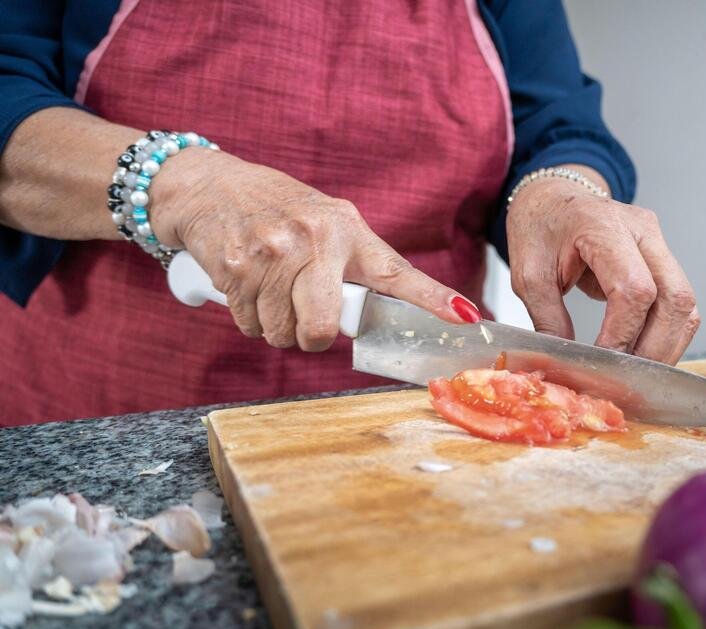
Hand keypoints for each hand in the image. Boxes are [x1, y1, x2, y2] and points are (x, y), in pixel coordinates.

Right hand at [154, 149, 479, 350]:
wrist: (210, 186)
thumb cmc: (279, 211)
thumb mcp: (328, 223)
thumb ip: (358, 264)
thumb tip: (388, 312)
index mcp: (346, 230)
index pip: (395, 273)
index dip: (433, 299)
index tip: (467, 318)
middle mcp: (313, 239)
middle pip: (320, 327)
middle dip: (311, 337)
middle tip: (305, 320)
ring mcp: (271, 254)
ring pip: (281, 333)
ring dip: (275, 326)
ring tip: (272, 290)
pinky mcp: (235, 268)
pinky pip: (249, 325)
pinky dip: (248, 318)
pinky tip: (248, 286)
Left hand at [506, 166, 698, 363]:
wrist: (552, 198)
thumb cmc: (539, 230)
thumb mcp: (528, 275)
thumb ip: (548, 319)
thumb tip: (571, 364)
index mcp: (603, 226)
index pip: (634, 289)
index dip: (623, 334)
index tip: (603, 361)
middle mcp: (642, 230)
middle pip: (675, 298)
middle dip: (655, 347)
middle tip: (626, 376)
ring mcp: (658, 242)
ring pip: (686, 303)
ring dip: (666, 344)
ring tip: (635, 370)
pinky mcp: (663, 258)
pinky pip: (680, 302)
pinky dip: (667, 333)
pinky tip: (643, 352)